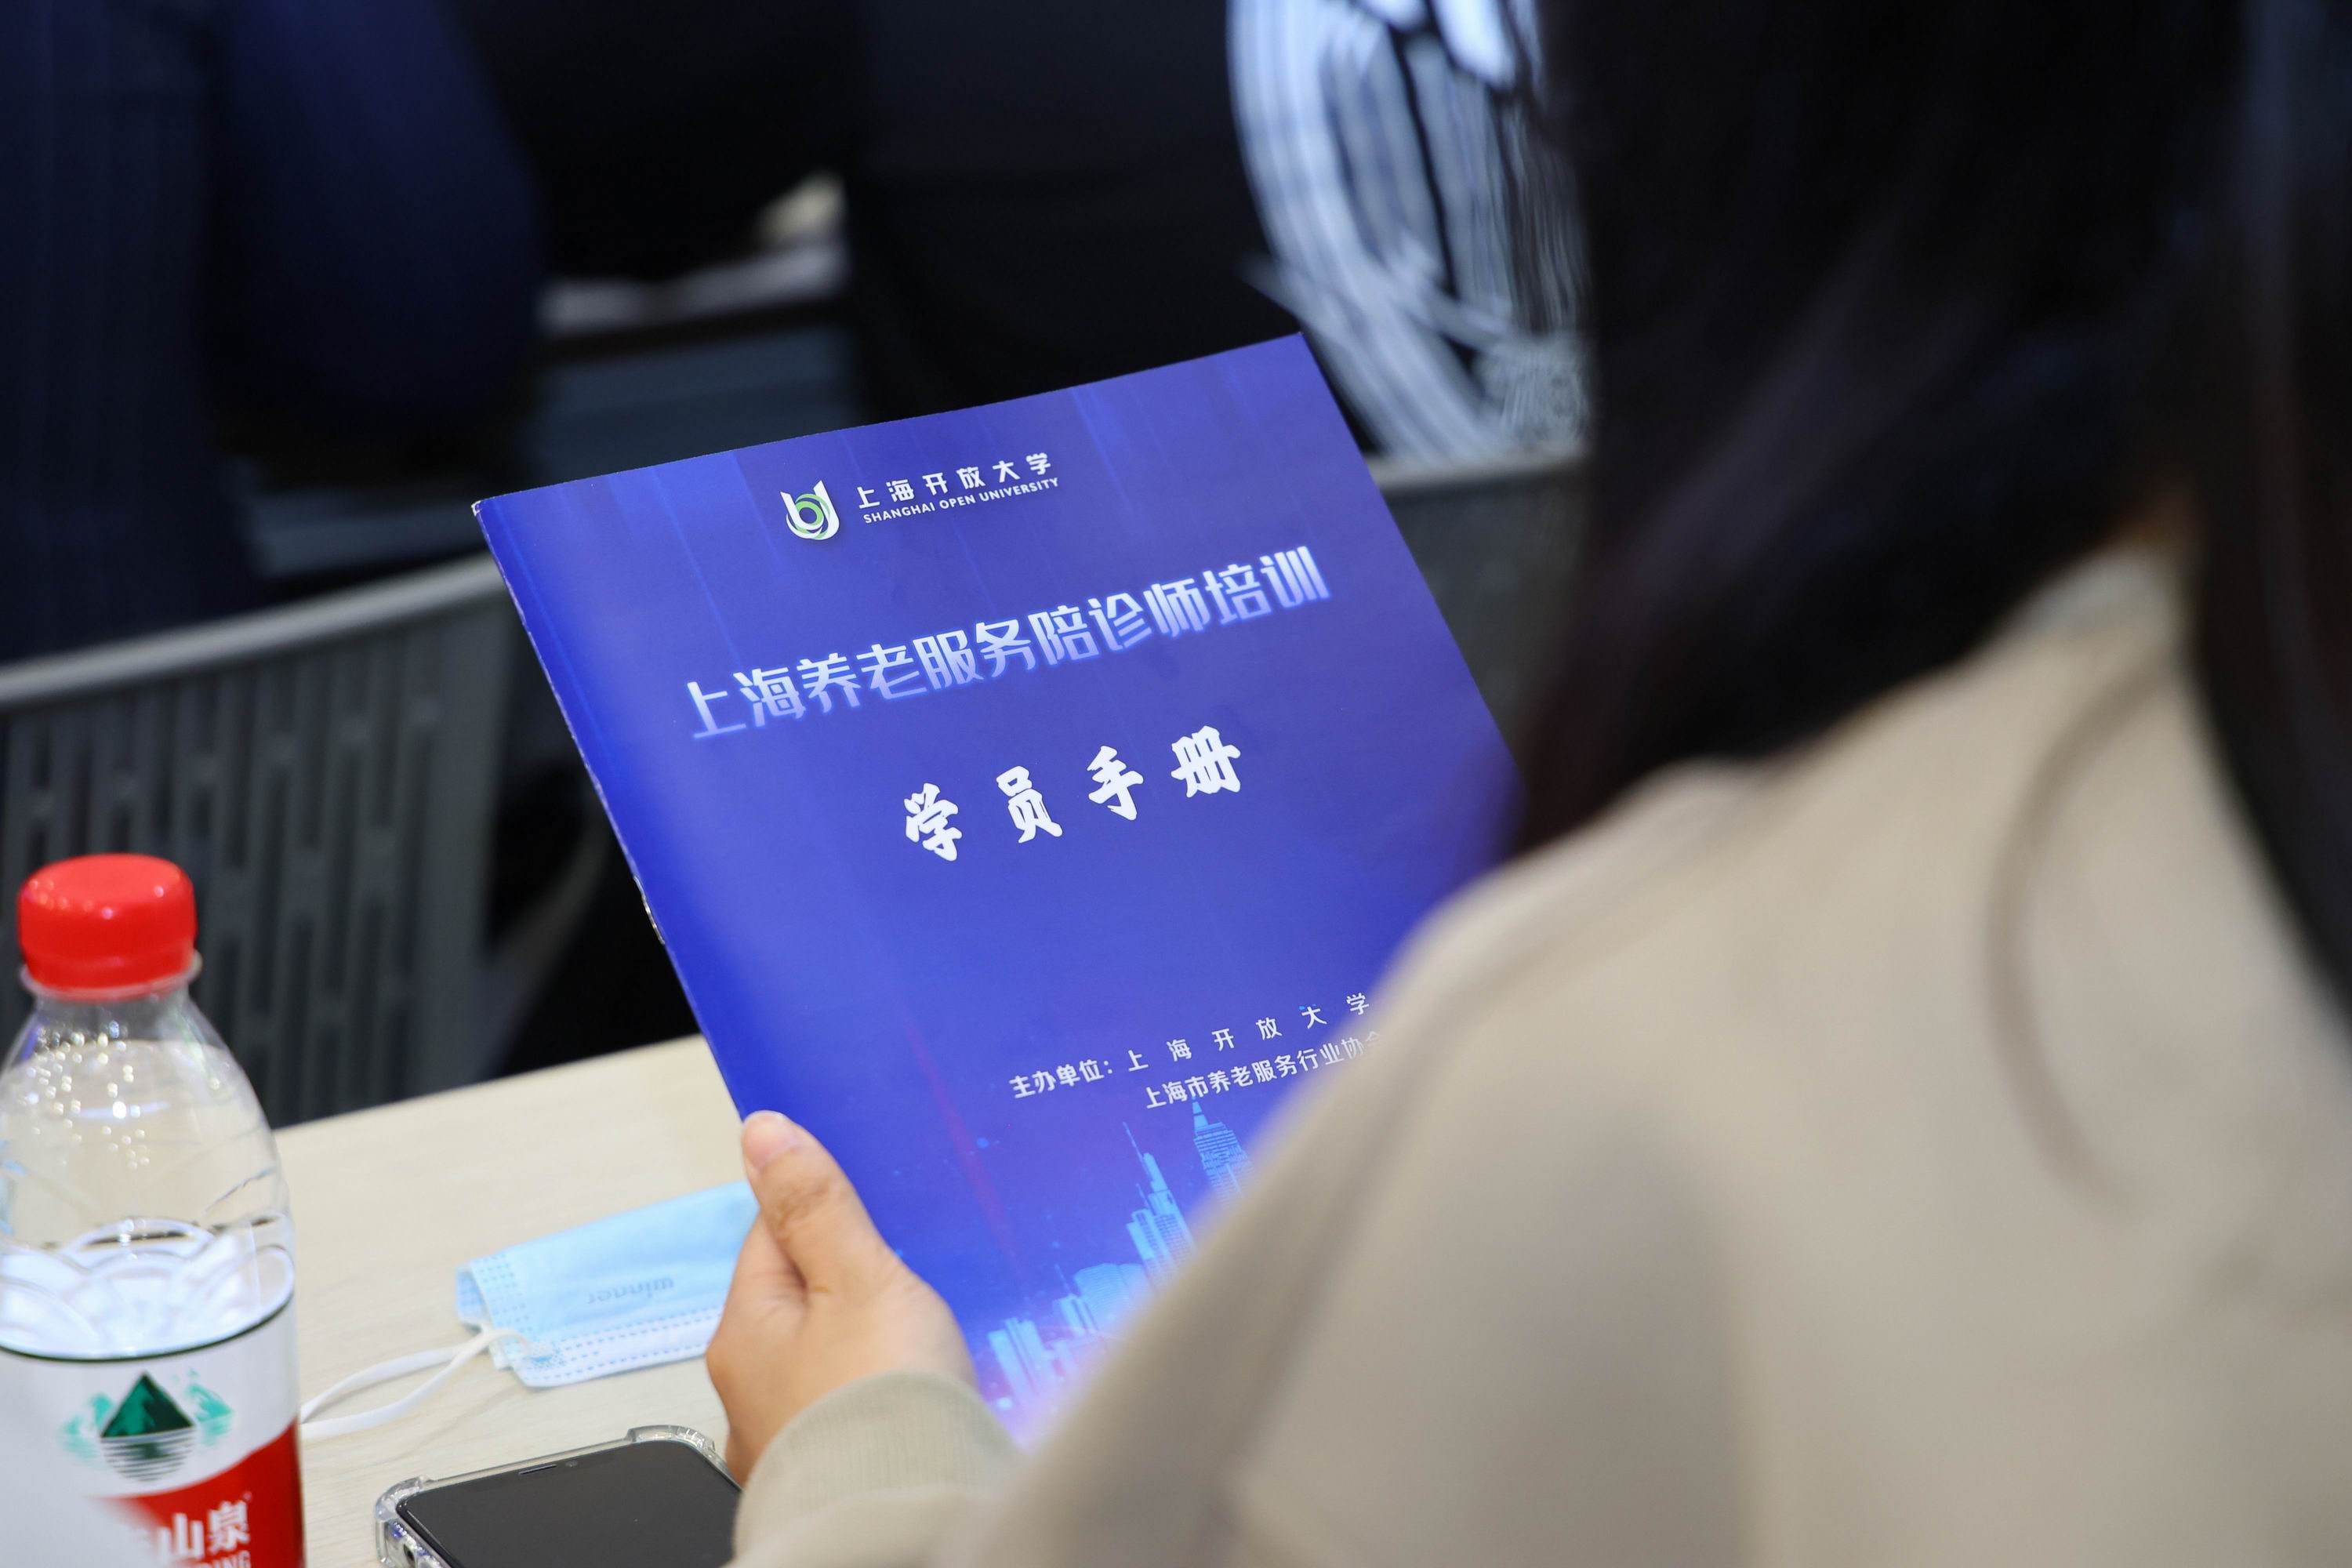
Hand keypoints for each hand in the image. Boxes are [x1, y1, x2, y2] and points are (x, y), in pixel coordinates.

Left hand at [707, 1111, 973, 1478]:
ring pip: (830, 1358)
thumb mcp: (857, 1278)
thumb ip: (815, 1206)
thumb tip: (763, 1135)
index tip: (871, 1202)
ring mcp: (789, 1434)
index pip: (772, 1235)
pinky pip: (857, 1406)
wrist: (914, 1519)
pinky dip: (886, 1392)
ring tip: (925, 1338)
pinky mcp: (835, 1468)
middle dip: (856, 1278)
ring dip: (873, 1342)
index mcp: (745, 1332)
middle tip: (911, 1274)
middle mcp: (751, 1389)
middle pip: (804, 1299)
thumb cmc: (881, 1409)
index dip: (827, 1208)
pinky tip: (923, 1391)